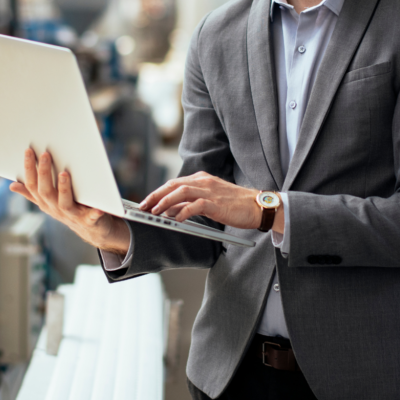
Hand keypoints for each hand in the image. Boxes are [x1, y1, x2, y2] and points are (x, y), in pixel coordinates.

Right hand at [9, 148, 130, 255]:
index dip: (29, 169)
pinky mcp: (89, 221)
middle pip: (46, 192)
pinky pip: (91, 217)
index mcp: (45, 202)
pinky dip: (94, 213)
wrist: (92, 230)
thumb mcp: (49, 201)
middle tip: (45, 154)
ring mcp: (72, 216)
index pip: (32, 185)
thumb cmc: (70, 209)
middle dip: (44, 173)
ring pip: (64, 204)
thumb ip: (32, 193)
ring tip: (64, 174)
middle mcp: (55, 209)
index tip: (29, 151)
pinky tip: (98, 207)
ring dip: (64, 189)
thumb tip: (12, 185)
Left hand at [139, 172, 280, 232]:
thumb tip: (169, 211)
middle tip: (143, 206)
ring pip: (181, 192)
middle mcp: (203, 182)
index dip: (157, 192)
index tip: (146, 201)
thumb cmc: (234, 205)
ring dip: (165, 202)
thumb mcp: (208, 202)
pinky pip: (196, 205)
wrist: (257, 206)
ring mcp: (210, 191)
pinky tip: (177, 219)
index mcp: (201, 179)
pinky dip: (184, 212)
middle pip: (173, 185)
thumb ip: (189, 204)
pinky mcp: (217, 203)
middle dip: (156, 195)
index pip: (173, 183)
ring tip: (154, 212)